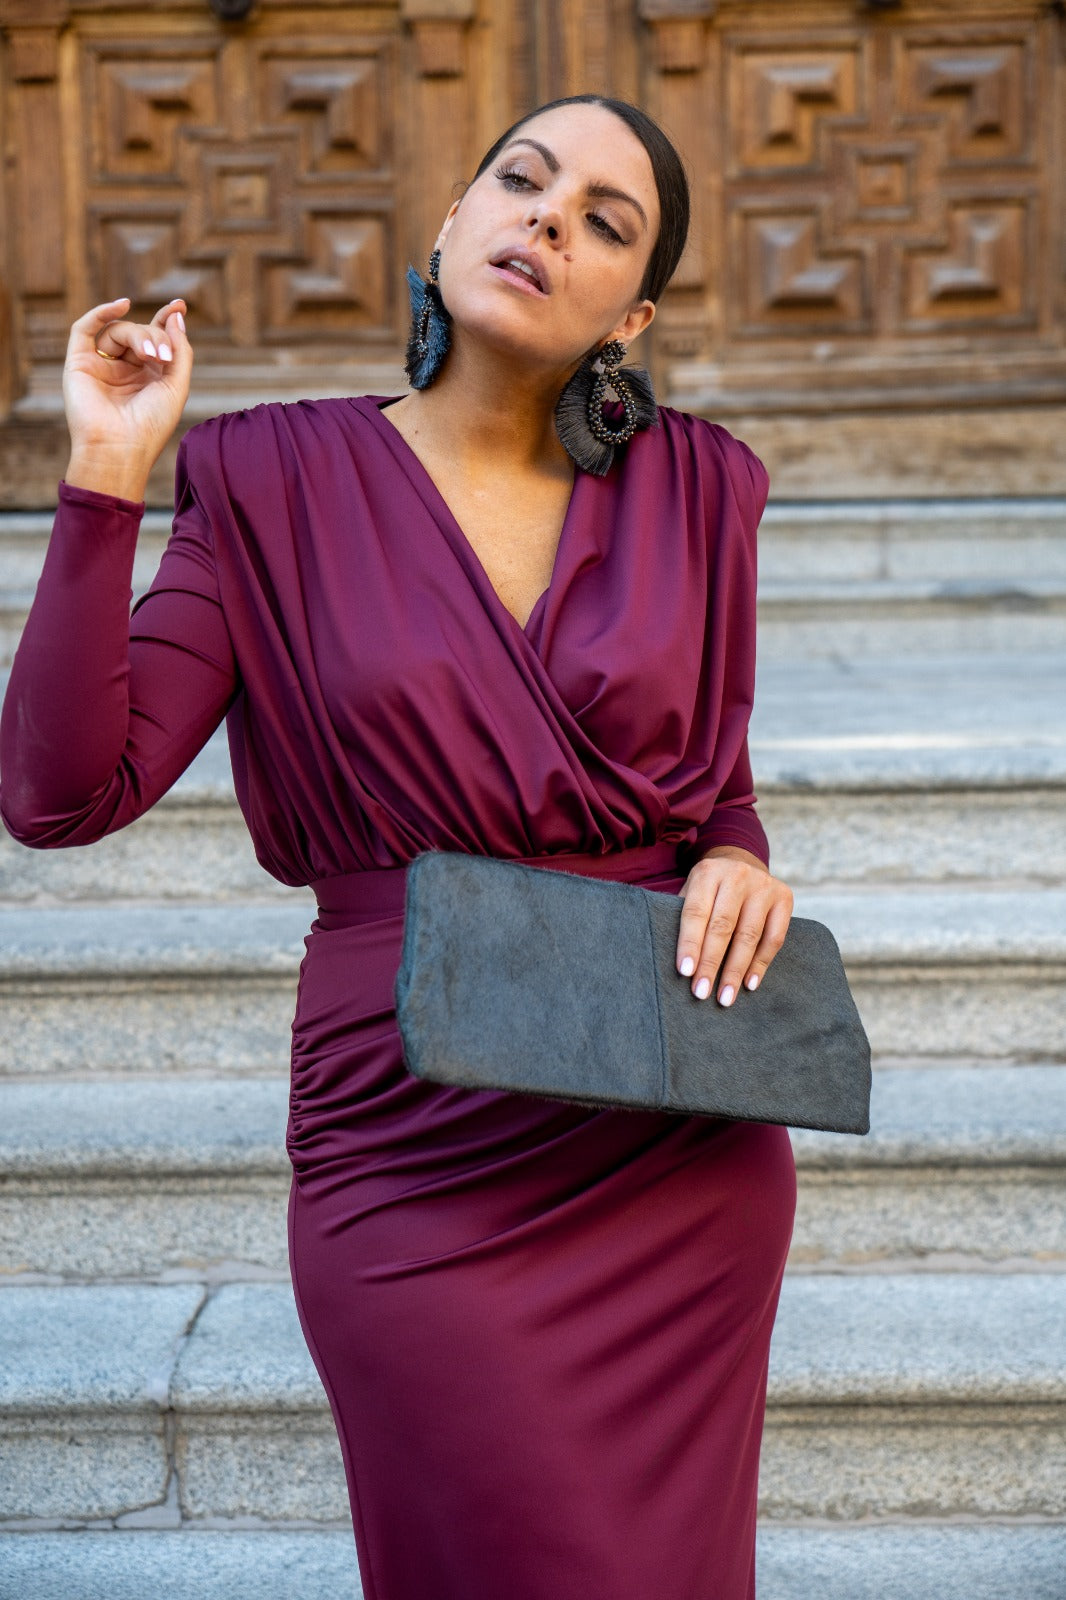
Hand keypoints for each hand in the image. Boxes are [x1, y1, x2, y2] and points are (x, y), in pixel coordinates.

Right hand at [62, 296, 193, 498]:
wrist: (119, 449)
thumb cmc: (150, 426)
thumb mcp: (176, 386)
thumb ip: (181, 351)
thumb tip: (176, 315)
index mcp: (148, 376)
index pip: (156, 339)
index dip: (167, 321)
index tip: (179, 305)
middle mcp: (124, 369)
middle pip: (141, 333)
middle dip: (156, 337)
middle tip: (164, 357)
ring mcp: (101, 365)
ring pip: (119, 330)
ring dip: (139, 336)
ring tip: (152, 356)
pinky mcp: (79, 363)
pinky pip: (85, 327)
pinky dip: (102, 312)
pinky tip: (123, 306)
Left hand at [675, 846, 792, 1005]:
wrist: (742, 862)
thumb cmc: (709, 889)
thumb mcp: (692, 890)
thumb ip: (682, 916)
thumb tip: (674, 960)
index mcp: (707, 872)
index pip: (696, 912)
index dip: (690, 943)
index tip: (685, 972)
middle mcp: (737, 875)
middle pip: (722, 926)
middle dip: (711, 962)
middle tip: (701, 992)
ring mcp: (764, 886)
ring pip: (749, 935)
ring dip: (735, 970)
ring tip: (725, 997)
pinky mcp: (784, 898)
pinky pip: (774, 938)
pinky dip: (761, 964)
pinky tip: (749, 984)